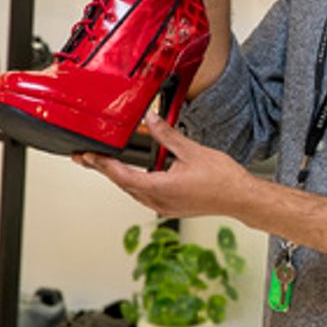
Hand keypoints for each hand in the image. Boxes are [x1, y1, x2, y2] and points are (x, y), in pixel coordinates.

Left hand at [73, 111, 251, 218]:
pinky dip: (135, 184)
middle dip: (104, 170)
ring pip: (133, 191)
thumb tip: (152, 119)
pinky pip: (145, 195)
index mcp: (160, 188)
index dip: (102, 164)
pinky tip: (136, 175)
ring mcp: (163, 207)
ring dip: (119, 177)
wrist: (240, 198)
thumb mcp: (193, 150)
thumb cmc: (222, 179)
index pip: (122, 175)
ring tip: (106, 165)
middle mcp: (157, 201)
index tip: (87, 155)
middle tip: (86, 158)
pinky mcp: (170, 208)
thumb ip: (168, 135)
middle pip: (122, 184)